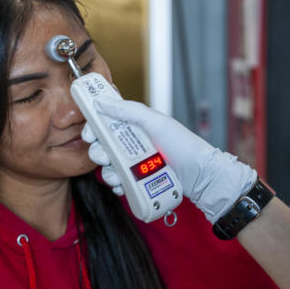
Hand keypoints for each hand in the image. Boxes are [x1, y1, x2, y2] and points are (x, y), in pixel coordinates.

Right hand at [81, 97, 256, 222]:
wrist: (200, 174)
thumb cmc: (182, 144)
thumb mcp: (155, 121)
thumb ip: (128, 111)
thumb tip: (101, 101)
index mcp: (134, 126)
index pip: (105, 124)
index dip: (93, 128)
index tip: (89, 134)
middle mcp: (132, 145)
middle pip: (102, 148)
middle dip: (98, 153)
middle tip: (105, 156)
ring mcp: (135, 165)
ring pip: (108, 169)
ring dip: (108, 173)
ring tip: (120, 175)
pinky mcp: (138, 182)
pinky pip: (119, 185)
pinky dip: (118, 186)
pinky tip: (124, 186)